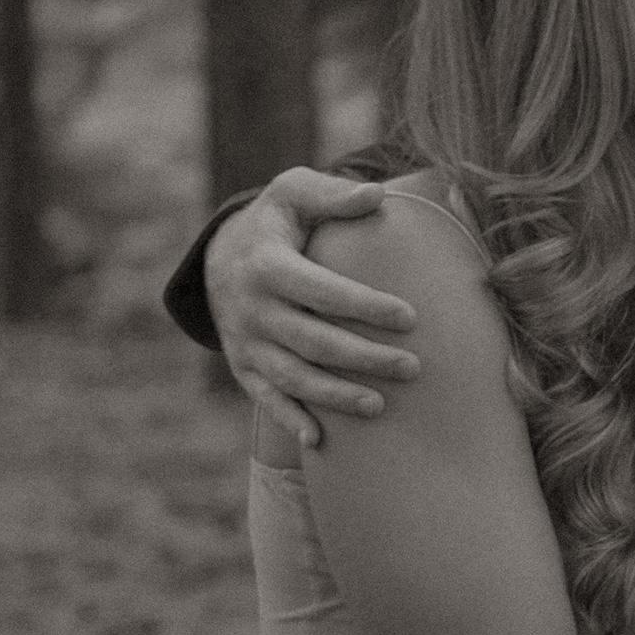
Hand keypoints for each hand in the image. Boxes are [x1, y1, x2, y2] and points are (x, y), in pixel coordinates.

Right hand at [206, 168, 421, 445]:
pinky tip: (320, 441)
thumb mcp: (294, 193)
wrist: (220, 254)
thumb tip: (378, 194)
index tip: (411, 317)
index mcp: (267, 264)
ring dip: (335, 395)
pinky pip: (265, 398)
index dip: (365, 306)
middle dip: (364, 358)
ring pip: (292, 376)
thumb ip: (333, 196)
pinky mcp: (243, 364)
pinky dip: (290, 420)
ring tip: (381, 405)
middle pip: (312, 341)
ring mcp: (245, 341)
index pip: (321, 290)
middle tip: (414, 367)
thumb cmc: (277, 221)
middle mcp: (251, 307)